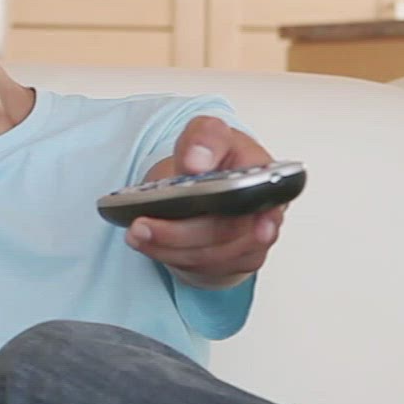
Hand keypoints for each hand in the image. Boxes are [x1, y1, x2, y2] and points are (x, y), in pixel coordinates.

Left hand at [126, 115, 284, 289]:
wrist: (209, 187)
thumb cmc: (214, 160)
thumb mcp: (206, 135)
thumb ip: (204, 138)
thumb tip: (196, 162)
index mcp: (265, 174)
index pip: (267, 193)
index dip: (256, 212)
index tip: (241, 221)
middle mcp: (264, 212)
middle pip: (228, 231)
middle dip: (181, 232)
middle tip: (142, 225)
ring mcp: (251, 242)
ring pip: (211, 255)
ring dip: (168, 247)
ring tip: (136, 233)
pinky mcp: (233, 262)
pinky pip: (202, 268)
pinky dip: (169, 256)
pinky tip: (147, 243)